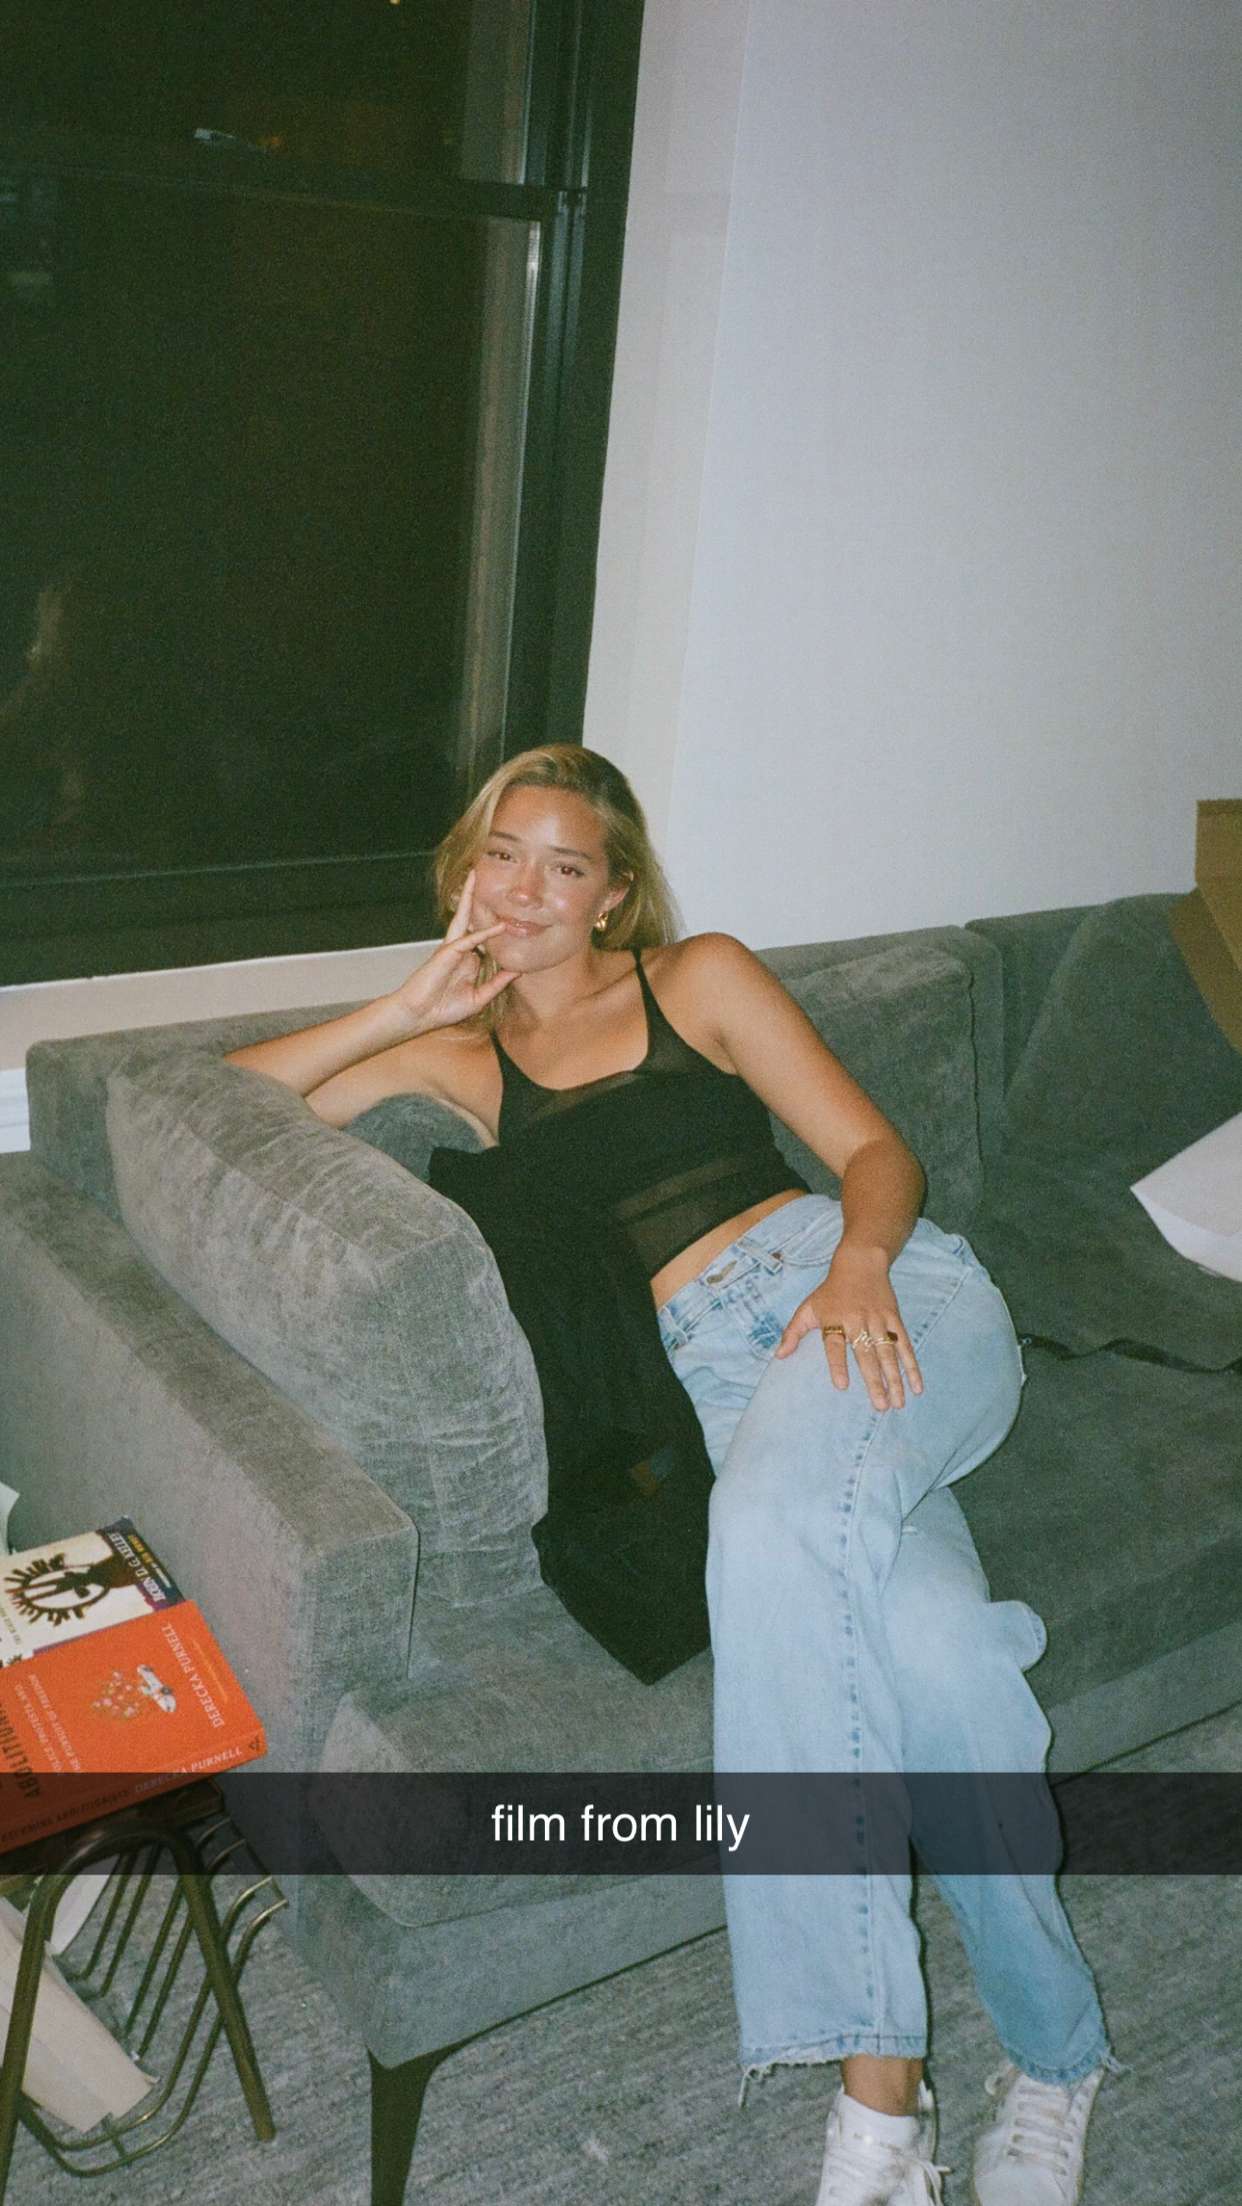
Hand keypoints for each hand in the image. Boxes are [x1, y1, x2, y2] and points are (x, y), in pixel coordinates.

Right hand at [388, 869, 515, 1033]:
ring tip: (474, 876)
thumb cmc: (443, 1008)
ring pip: (463, 918)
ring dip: (469, 897)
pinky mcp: (446, 954)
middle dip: (474, 896)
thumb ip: (497, 984)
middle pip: (469, 918)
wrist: (419, 1016)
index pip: (483, 938)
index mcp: (466, 959)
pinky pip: (467, 940)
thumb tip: (517, 971)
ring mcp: (451, 949)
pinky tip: (497, 927)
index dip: (495, 927)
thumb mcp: (479, 998)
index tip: (511, 917)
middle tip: (479, 875)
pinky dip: (483, 934)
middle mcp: (459, 949)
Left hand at [774, 1246, 922, 1410]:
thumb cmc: (830, 1291)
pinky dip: (912, 1366)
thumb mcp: (808, 1308)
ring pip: (888, 1353)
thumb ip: (793, 1332)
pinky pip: (905, 1345)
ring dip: (895, 1379)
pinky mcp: (895, 1319)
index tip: (842, 1386)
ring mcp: (879, 1320)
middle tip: (880, 1407)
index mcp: (835, 1320)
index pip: (835, 1345)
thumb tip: (779, 1356)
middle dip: (874, 1381)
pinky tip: (917, 1386)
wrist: (860, 1263)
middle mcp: (858, 1321)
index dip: (838, 1365)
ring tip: (898, 1404)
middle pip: (867, 1354)